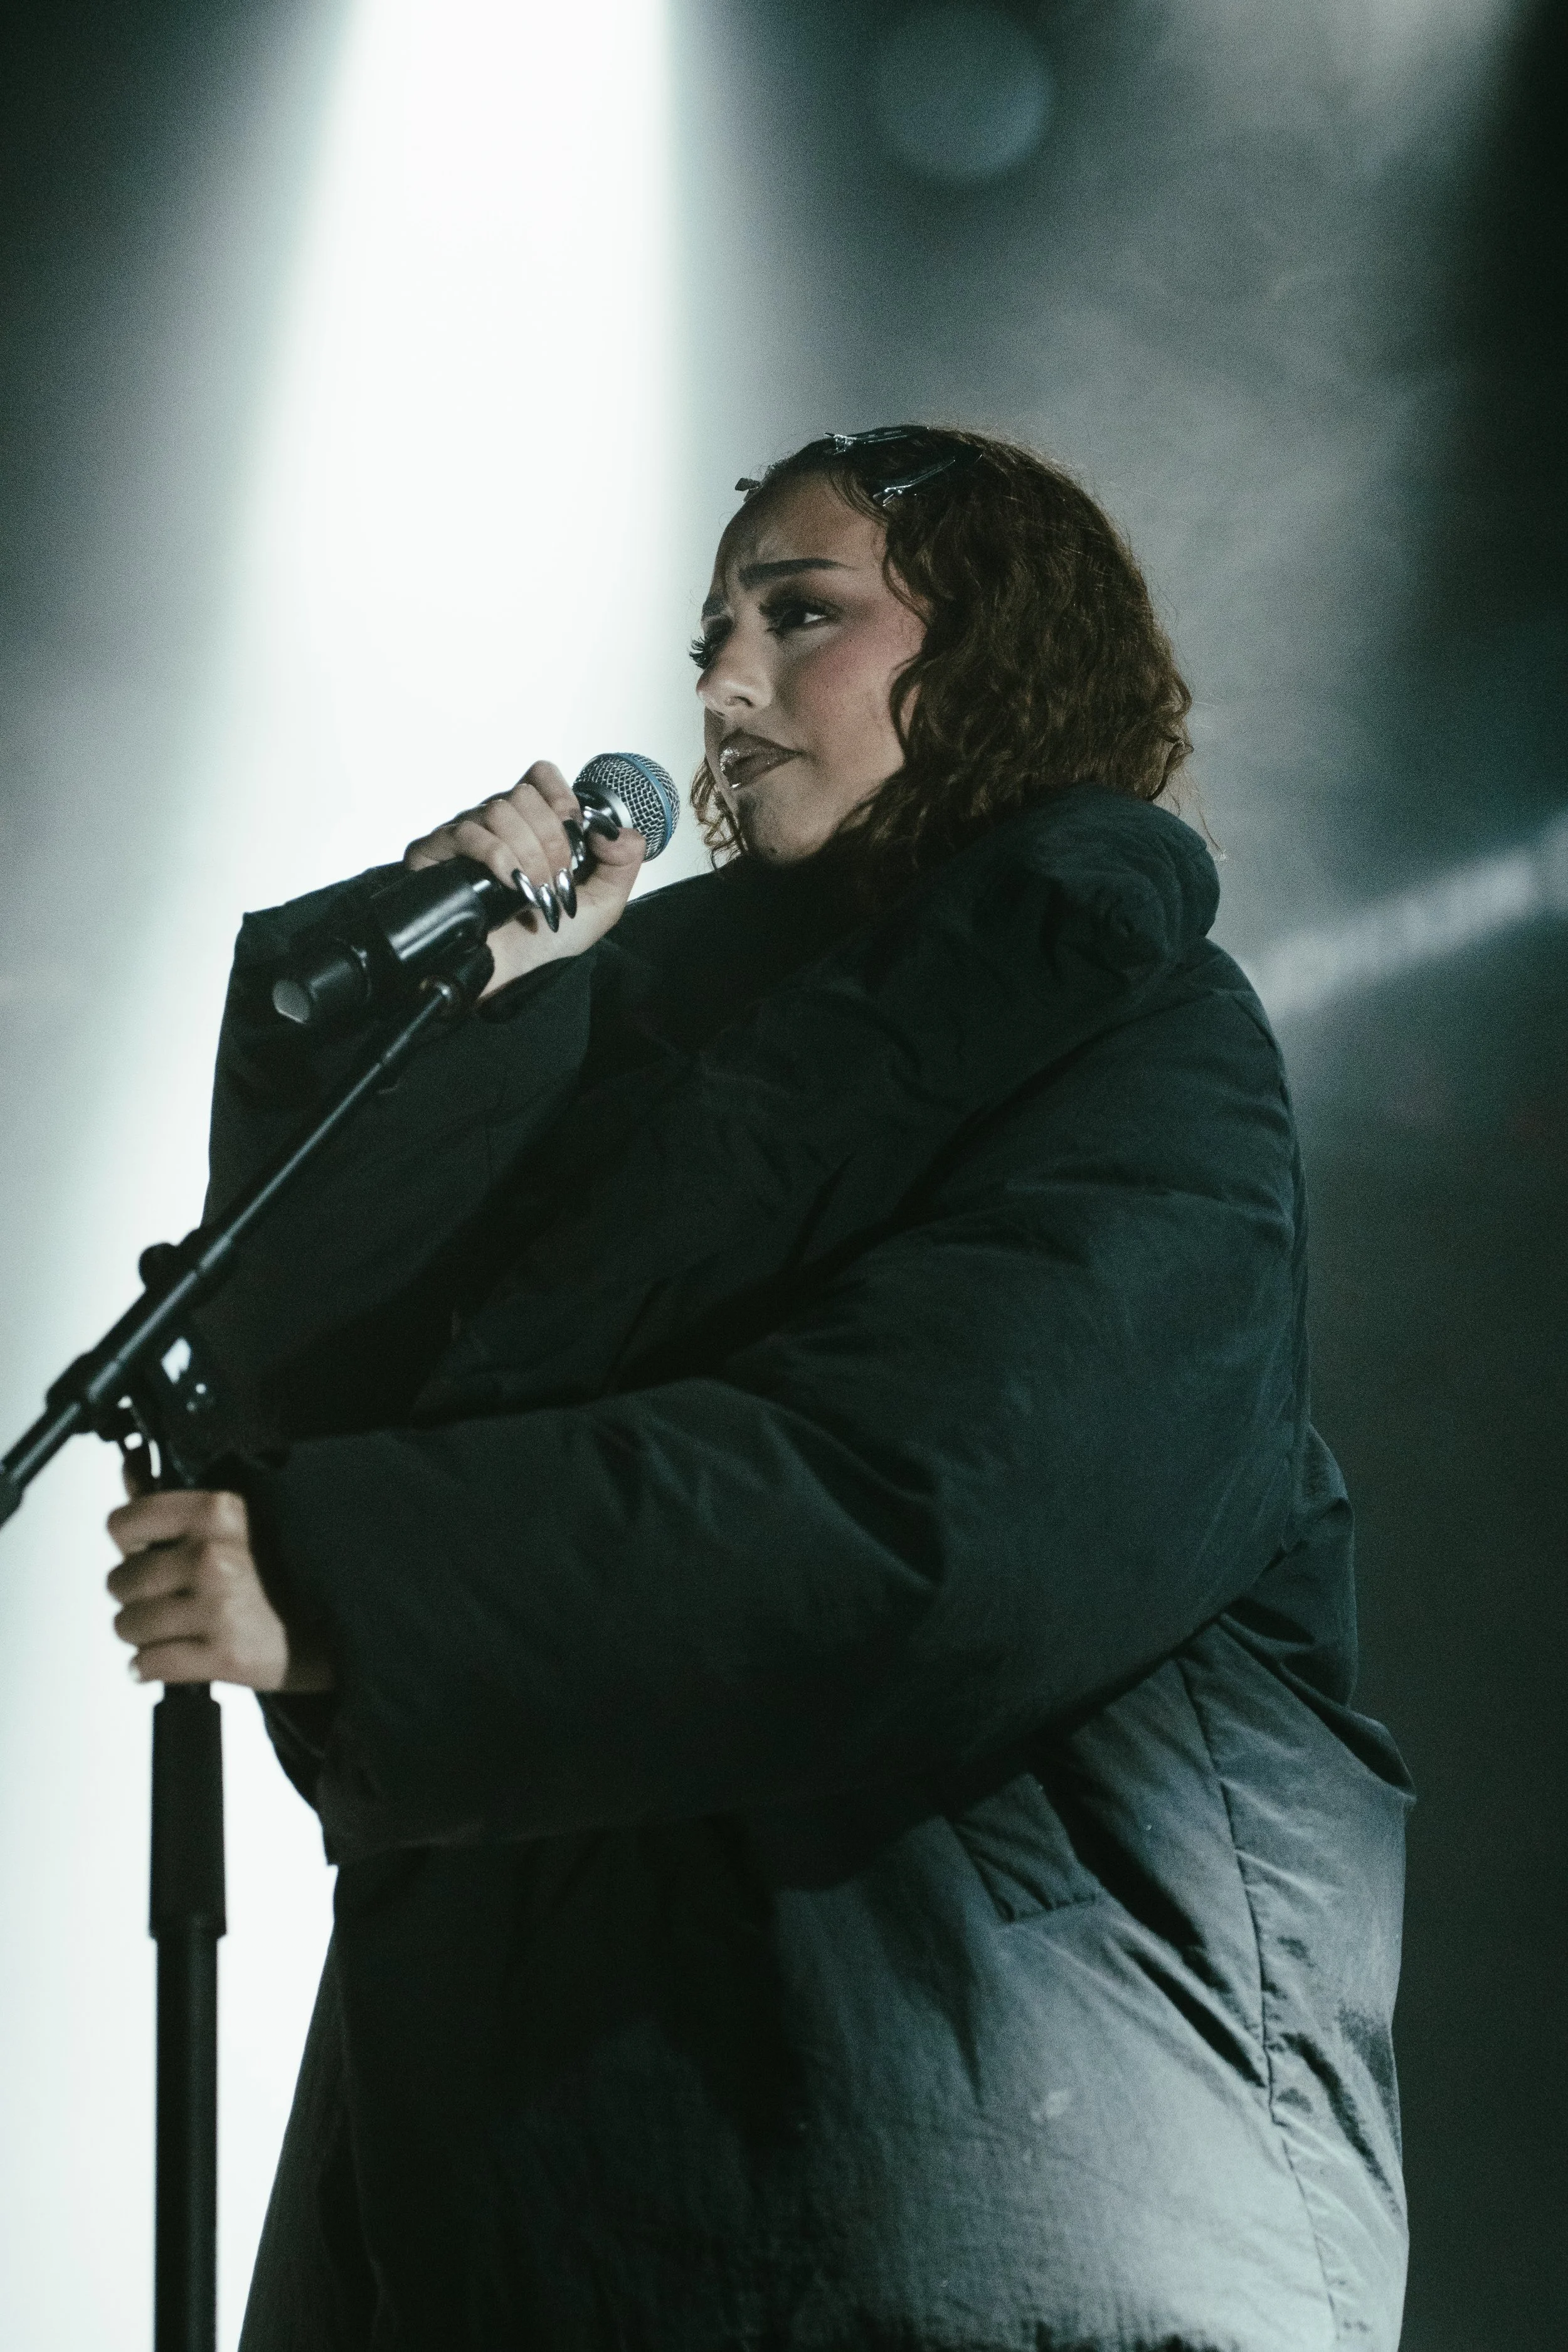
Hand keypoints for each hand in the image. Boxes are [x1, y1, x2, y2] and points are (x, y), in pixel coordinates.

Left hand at [107, 1488, 333, 1692]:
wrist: (335, 1626)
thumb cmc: (280, 1571)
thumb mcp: (232, 1518)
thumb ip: (172, 1493)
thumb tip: (133, 1462)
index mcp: (217, 1512)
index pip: (126, 1523)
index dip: (131, 1542)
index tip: (148, 1551)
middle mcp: (213, 1557)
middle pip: (120, 1581)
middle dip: (135, 1594)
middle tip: (166, 1597)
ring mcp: (218, 1608)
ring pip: (128, 1625)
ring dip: (142, 1633)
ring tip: (170, 1628)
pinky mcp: (224, 1656)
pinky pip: (149, 1663)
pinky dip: (150, 1666)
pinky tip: (168, 1657)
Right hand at [404, 758, 645, 997]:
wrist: (512, 978)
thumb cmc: (548, 941)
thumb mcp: (602, 903)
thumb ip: (623, 862)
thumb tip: (620, 831)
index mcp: (532, 825)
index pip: (540, 776)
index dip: (561, 796)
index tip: (574, 830)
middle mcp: (496, 824)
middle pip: (523, 795)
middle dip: (551, 839)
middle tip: (556, 879)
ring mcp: (465, 837)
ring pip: (499, 811)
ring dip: (528, 853)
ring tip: (533, 891)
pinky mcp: (435, 854)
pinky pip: (466, 833)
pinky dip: (496, 856)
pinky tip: (507, 883)